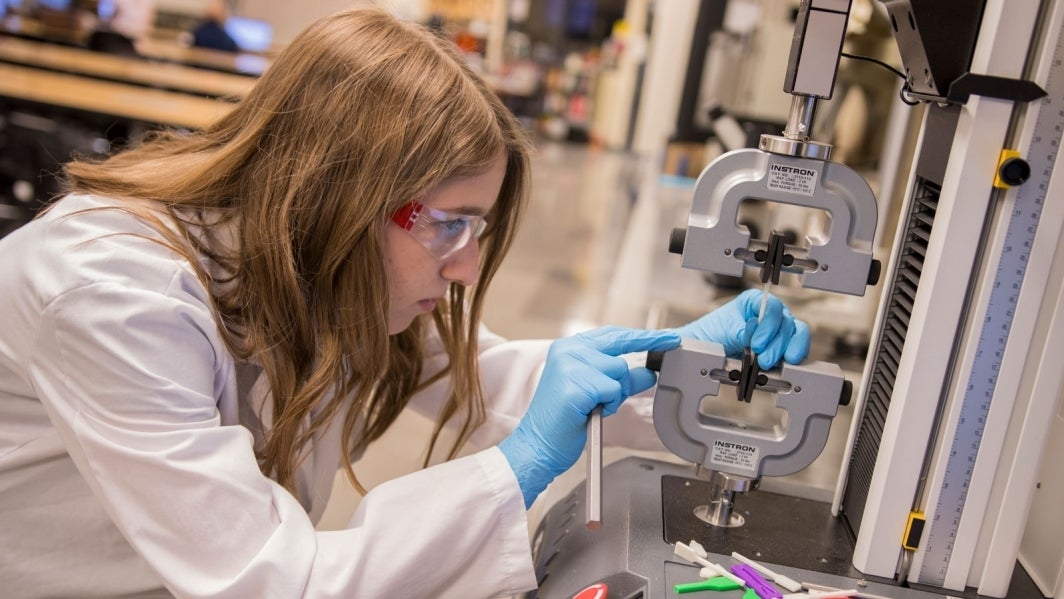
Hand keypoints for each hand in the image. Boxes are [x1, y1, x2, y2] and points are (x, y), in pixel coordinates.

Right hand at [498, 326, 680, 507]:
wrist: (538, 445)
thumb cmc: (563, 421)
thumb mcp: (596, 393)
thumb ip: (621, 380)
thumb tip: (648, 373)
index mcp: (567, 348)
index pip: (611, 334)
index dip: (640, 335)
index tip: (664, 336)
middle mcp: (567, 351)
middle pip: (619, 343)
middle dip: (648, 342)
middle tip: (672, 341)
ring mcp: (570, 366)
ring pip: (619, 370)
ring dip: (616, 393)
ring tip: (594, 406)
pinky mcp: (576, 386)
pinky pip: (613, 389)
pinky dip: (609, 404)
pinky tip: (590, 412)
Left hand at [673, 288, 809, 368]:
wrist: (708, 348)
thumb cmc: (715, 332)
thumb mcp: (725, 330)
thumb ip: (742, 332)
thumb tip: (755, 334)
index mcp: (756, 301)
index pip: (773, 307)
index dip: (769, 325)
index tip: (757, 344)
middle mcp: (772, 314)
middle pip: (787, 324)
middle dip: (776, 344)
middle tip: (763, 360)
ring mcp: (779, 330)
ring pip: (797, 336)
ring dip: (786, 352)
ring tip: (768, 365)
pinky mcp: (783, 347)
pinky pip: (797, 350)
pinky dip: (791, 360)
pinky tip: (783, 367)